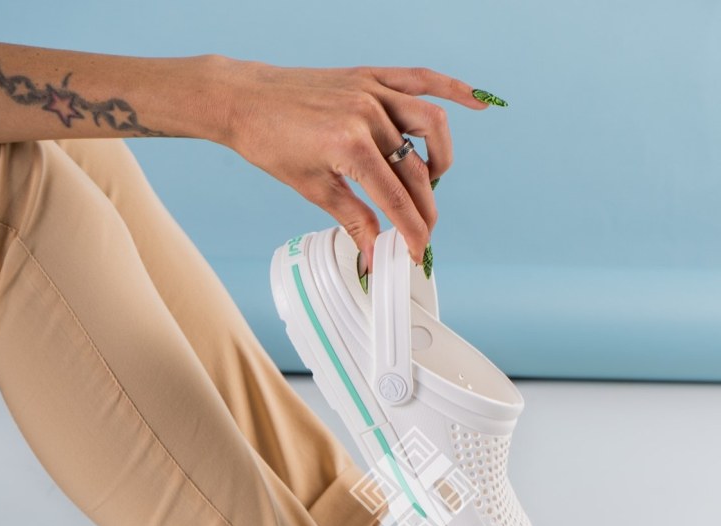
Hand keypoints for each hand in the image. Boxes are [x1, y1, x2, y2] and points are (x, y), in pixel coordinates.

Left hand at [218, 61, 490, 267]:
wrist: (244, 99)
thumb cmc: (270, 141)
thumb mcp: (313, 188)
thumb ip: (353, 219)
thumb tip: (374, 253)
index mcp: (349, 146)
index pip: (396, 199)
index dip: (412, 232)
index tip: (418, 253)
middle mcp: (366, 115)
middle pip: (416, 170)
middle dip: (426, 209)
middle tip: (423, 232)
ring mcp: (371, 91)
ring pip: (430, 124)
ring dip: (441, 157)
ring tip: (433, 181)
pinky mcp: (370, 77)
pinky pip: (420, 79)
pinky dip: (451, 88)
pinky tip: (477, 102)